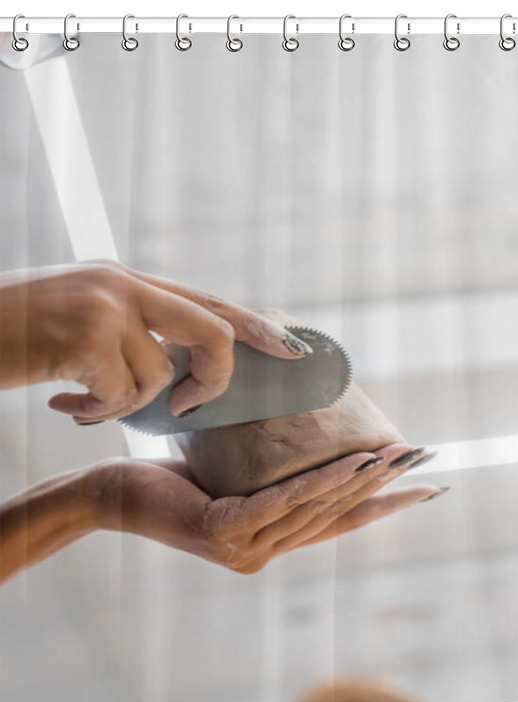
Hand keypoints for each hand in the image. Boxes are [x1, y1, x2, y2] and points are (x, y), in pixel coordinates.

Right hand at [0, 260, 313, 421]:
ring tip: (84, 398)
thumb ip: (134, 329)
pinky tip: (64, 402)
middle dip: (215, 378)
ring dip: (124, 405)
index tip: (295, 351)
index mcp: (127, 279)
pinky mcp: (85, 337)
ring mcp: (106, 307)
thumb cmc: (14, 334)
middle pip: (212, 330)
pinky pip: (122, 396)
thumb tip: (179, 368)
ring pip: (159, 378)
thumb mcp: (79, 317)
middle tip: (192, 405)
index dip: (257, 328)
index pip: (209, 302)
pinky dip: (97, 412)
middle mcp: (123, 284)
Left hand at [86, 443, 445, 573]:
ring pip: (317, 509)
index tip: (427, 488)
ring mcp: (246, 548)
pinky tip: (350, 463)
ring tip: (397, 454)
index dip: (385, 506)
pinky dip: (321, 482)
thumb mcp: (230, 482)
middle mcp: (265, 553)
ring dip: (362, 478)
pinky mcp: (225, 531)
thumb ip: (267, 484)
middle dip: (386, 485)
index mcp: (271, 542)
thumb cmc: (169, 483)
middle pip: (338, 515)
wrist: (109, 499)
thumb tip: (307, 448)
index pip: (340, 524)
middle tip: (424, 458)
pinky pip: (282, 501)